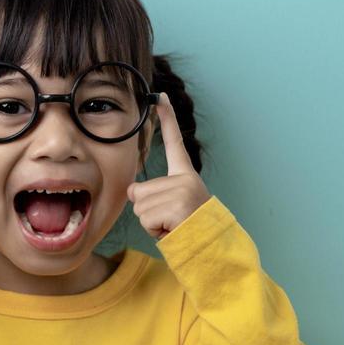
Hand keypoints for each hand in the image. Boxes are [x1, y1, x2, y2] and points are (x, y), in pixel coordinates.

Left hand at [127, 93, 211, 240]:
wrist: (210, 248)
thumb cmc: (187, 229)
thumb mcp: (171, 205)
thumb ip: (153, 193)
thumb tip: (133, 191)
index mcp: (185, 175)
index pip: (174, 142)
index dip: (167, 118)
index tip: (160, 96)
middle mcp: (184, 179)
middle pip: (139, 191)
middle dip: (148, 210)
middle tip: (169, 219)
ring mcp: (182, 191)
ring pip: (140, 207)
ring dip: (151, 222)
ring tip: (171, 226)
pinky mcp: (178, 206)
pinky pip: (145, 219)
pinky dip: (153, 230)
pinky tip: (172, 230)